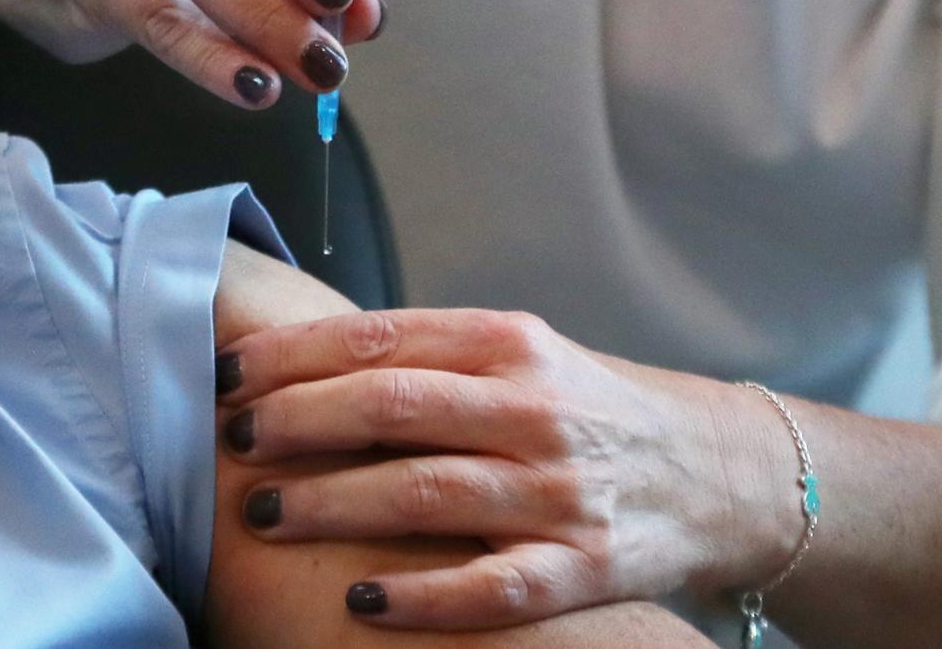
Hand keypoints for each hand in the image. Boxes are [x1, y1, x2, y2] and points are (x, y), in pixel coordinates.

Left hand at [218, 309, 785, 628]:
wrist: (716, 471)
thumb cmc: (583, 411)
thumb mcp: (515, 358)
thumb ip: (422, 361)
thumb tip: (287, 365)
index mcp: (507, 343)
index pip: (379, 339)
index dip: (292, 356)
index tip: (225, 374)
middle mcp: (534, 408)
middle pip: (392, 407)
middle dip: (298, 422)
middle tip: (232, 442)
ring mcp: (561, 491)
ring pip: (428, 492)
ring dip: (333, 504)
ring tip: (262, 513)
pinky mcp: (586, 566)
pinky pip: (494, 586)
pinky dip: (423, 597)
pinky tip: (361, 601)